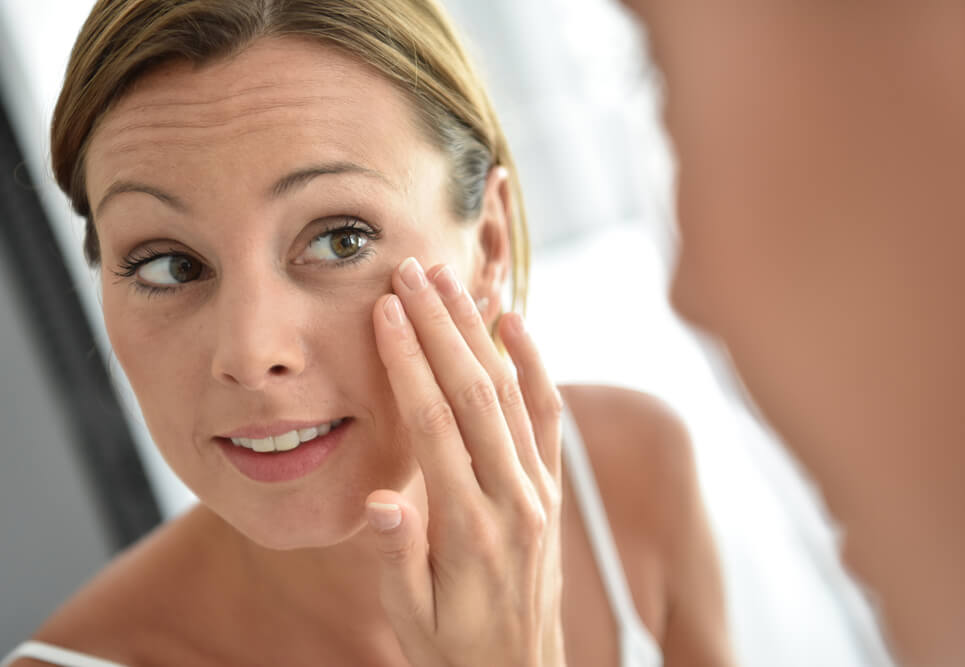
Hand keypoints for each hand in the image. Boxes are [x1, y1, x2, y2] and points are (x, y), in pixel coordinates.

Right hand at [368, 257, 564, 666]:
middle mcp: (515, 499)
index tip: (388, 311)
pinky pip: (549, 414)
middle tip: (413, 273)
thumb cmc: (454, 647)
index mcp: (471, 529)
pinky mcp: (551, 487)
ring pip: (513, 393)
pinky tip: (515, 322)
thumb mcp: (412, 619)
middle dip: (442, 327)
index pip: (437, 426)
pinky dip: (535, 363)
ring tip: (450, 281)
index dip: (410, 362)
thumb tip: (379, 501)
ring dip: (480, 333)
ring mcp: (540, 489)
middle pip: (477, 393)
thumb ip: (397, 559)